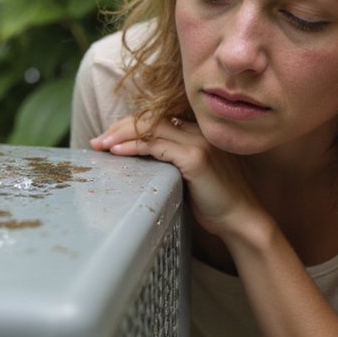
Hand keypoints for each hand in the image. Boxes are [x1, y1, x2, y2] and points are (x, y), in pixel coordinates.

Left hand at [91, 114, 265, 238]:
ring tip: (100, 145)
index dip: (131, 124)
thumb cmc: (214, 202)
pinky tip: (117, 152)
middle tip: (97, 140)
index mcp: (199, 131)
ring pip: (150, 127)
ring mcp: (198, 141)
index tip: (110, 137)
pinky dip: (132, 147)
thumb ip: (171, 160)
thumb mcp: (189, 175)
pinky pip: (155, 145)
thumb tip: (139, 157)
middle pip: (151, 117)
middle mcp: (200, 130)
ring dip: (120, 135)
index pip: (158, 117)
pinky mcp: (195, 157)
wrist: (240, 219)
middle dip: (120, 127)